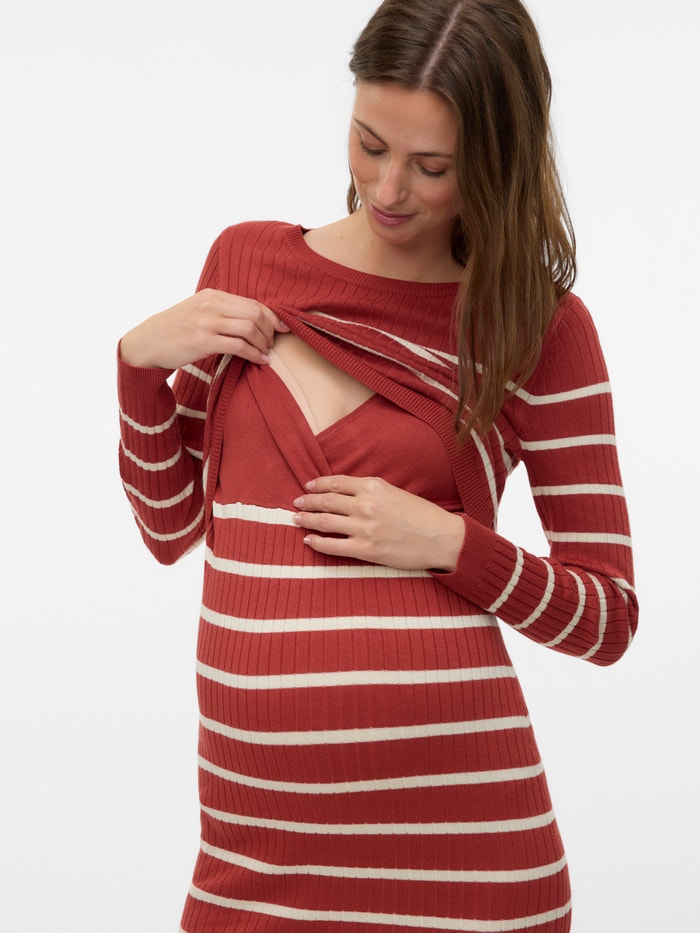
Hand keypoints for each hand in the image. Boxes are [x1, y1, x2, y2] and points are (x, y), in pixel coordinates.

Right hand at [119, 288, 289, 368]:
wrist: (146, 344)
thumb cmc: (175, 331)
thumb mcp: (198, 312)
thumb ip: (221, 312)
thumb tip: (251, 320)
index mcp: (212, 295)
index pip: (251, 302)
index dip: (271, 316)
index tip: (282, 328)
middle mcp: (210, 305)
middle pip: (255, 312)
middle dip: (269, 330)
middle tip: (272, 344)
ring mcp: (206, 322)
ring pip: (249, 327)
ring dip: (263, 343)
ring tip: (265, 353)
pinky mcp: (203, 341)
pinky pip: (238, 346)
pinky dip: (254, 354)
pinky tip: (260, 361)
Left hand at [292, 475, 464, 571]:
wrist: (442, 539)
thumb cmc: (422, 515)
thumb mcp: (395, 492)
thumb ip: (371, 491)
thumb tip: (345, 494)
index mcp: (374, 486)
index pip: (336, 483)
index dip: (318, 484)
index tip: (308, 486)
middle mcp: (366, 504)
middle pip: (326, 501)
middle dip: (307, 502)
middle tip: (297, 503)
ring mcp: (364, 528)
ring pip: (324, 522)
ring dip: (306, 520)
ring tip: (296, 519)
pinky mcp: (366, 550)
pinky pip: (333, 546)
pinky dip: (317, 542)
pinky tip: (308, 540)